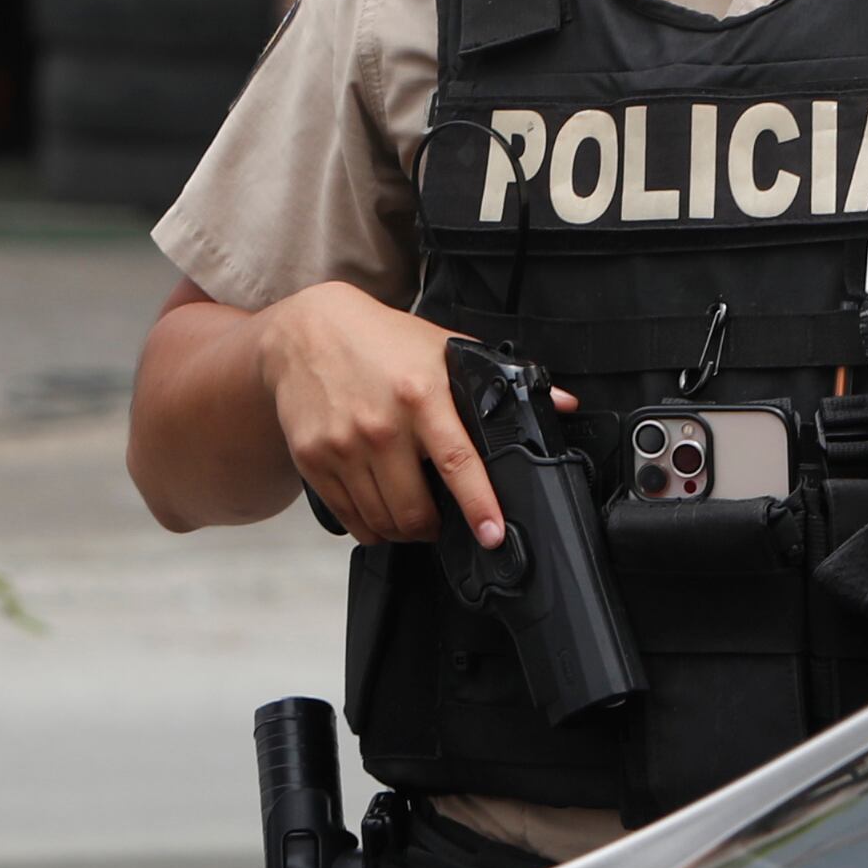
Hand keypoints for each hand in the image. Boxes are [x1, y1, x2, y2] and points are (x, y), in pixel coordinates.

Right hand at [254, 284, 569, 547]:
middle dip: (434, 528)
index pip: (458, 462)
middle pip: (415, 509)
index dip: (479, 506)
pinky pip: (349, 518)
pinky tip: (379, 512)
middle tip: (442, 521)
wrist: (305, 332)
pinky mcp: (314, 460)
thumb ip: (501, 380)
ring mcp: (343, 446)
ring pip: (382, 520)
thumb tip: (562, 404)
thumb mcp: (442, 348)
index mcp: (421, 394)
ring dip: (403, 531)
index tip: (493, 535)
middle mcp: (381, 425)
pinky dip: (369, 526)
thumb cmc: (380, 340)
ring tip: (411, 516)